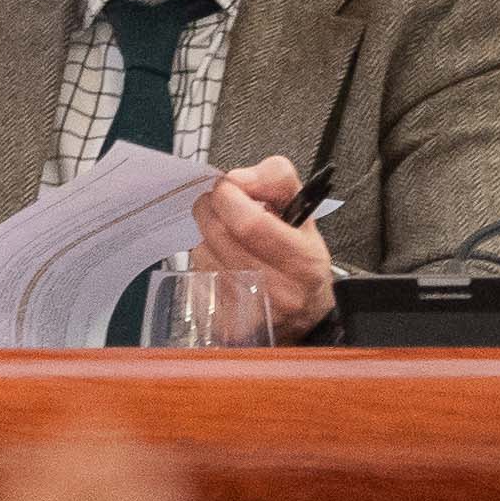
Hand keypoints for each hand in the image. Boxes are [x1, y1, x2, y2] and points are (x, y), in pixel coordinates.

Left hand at [185, 158, 339, 337]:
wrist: (303, 317)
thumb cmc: (301, 261)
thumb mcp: (305, 213)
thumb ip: (277, 181)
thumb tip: (237, 178)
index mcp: (302, 262)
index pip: (250, 223)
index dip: (230, 197)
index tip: (230, 187)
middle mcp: (276, 292)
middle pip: (218, 234)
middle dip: (211, 208)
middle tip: (220, 204)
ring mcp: (245, 312)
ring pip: (202, 252)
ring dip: (206, 235)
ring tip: (227, 237)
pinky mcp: (220, 322)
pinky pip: (194, 274)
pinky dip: (203, 259)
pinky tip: (222, 260)